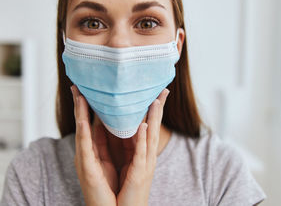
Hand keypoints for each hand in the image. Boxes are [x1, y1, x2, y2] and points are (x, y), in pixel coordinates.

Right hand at [71, 85, 116, 205]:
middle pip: (85, 123)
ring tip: (78, 95)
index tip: (91, 89)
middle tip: (77, 85)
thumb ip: (115, 146)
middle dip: (82, 104)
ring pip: (82, 132)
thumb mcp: (117, 163)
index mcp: (98, 150)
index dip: (92, 106)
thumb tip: (119, 127)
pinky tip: (84, 121)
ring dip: (80, 113)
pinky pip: (86, 149)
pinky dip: (84, 134)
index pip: (95, 123)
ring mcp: (86, 161)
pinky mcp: (87, 170)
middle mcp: (89, 153)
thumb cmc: (114, 190)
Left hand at [117, 88, 169, 205]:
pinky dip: (142, 138)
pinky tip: (143, 125)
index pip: (148, 127)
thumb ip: (123, 147)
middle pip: (154, 128)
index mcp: (142, 154)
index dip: (152, 110)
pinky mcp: (139, 174)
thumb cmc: (124, 191)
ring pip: (150, 137)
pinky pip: (141, 153)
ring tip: (156, 100)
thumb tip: (116, 128)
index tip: (155, 94)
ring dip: (154, 118)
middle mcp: (147, 157)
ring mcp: (145, 165)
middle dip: (159, 109)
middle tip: (163, 90)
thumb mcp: (124, 164)